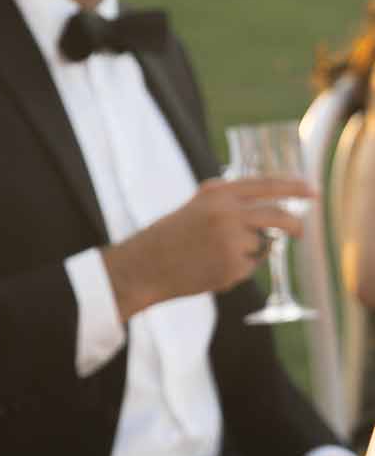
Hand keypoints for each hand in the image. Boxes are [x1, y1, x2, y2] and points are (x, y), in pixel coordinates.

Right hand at [103, 175, 314, 320]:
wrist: (144, 266)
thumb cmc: (170, 237)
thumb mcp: (198, 206)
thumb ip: (229, 201)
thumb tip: (269, 207)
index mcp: (218, 193)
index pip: (267, 184)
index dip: (294, 186)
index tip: (312, 190)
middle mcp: (228, 212)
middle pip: (279, 215)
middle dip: (295, 225)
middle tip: (300, 232)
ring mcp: (232, 239)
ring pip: (262, 245)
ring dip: (249, 252)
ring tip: (215, 257)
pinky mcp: (233, 265)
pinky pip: (250, 266)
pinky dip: (236, 270)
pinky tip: (210, 270)